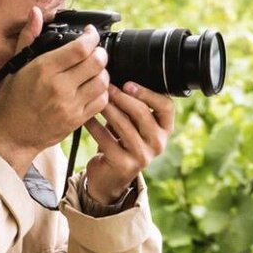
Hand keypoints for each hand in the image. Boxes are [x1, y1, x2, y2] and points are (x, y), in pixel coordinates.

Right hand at [0, 20, 110, 173]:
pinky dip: (102, 92)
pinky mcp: (76, 120)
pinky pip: (101, 101)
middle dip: (99, 52)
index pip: (81, 48)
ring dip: (102, 72)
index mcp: (43, 69)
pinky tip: (92, 88)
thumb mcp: (15, 67)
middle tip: (94, 51)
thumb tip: (36, 12)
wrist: (9, 138)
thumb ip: (29, 38)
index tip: (90, 33)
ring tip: (93, 70)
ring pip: (103, 81)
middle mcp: (59, 87)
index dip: (91, 36)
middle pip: (97, 62)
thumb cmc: (9, 102)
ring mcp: (70, 105)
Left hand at [81, 81, 173, 205]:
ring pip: (124, 125)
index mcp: (165, 129)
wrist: (110, 177)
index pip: (166, 106)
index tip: (128, 83)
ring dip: (108, 108)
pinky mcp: (124, 165)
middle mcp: (158, 143)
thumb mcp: (134, 123)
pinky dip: (94, 125)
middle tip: (106, 86)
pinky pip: (106, 139)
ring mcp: (143, 156)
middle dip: (122, 97)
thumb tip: (118, 75)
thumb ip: (134, 104)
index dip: (148, 93)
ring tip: (96, 97)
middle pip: (143, 113)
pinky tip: (85, 117)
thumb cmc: (122, 141)